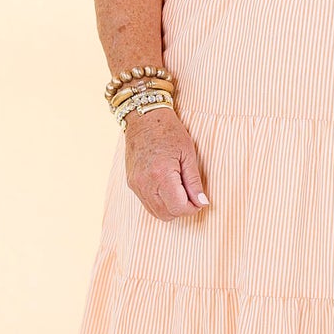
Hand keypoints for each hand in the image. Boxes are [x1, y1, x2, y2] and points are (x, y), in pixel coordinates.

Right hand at [123, 105, 209, 219]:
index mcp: (161, 174)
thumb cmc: (169, 132)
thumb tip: (202, 202)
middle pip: (166, 214)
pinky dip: (160, 202)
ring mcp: (135, 184)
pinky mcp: (131, 183)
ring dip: (170, 208)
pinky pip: (147, 203)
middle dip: (182, 210)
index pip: (178, 207)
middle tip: (191, 196)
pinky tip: (168, 188)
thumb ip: (194, 182)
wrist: (144, 118)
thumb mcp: (188, 154)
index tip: (199, 200)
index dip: (192, 208)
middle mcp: (145, 183)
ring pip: (155, 213)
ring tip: (179, 190)